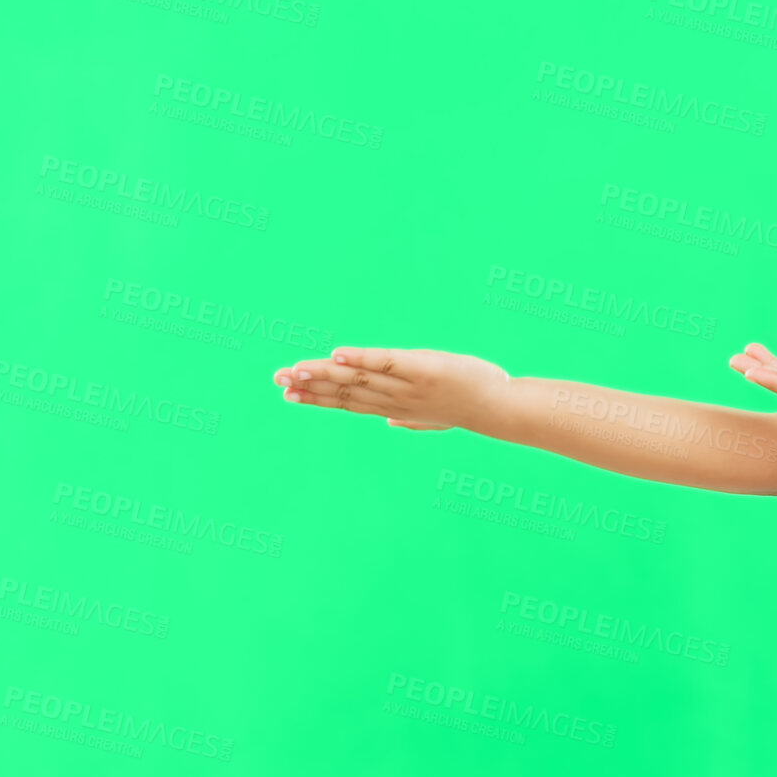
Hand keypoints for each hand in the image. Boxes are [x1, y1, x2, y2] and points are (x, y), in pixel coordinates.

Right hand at [272, 348, 511, 431]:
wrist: (499, 407)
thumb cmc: (468, 406)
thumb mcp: (437, 417)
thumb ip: (411, 419)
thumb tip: (389, 422)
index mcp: (394, 407)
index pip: (348, 403)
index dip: (317, 398)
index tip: (288, 395)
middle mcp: (395, 398)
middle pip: (345, 391)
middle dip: (310, 385)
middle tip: (277, 380)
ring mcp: (407, 385)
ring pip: (358, 378)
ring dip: (326, 373)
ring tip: (296, 368)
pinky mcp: (423, 368)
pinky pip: (387, 362)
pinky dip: (362, 358)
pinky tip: (339, 353)